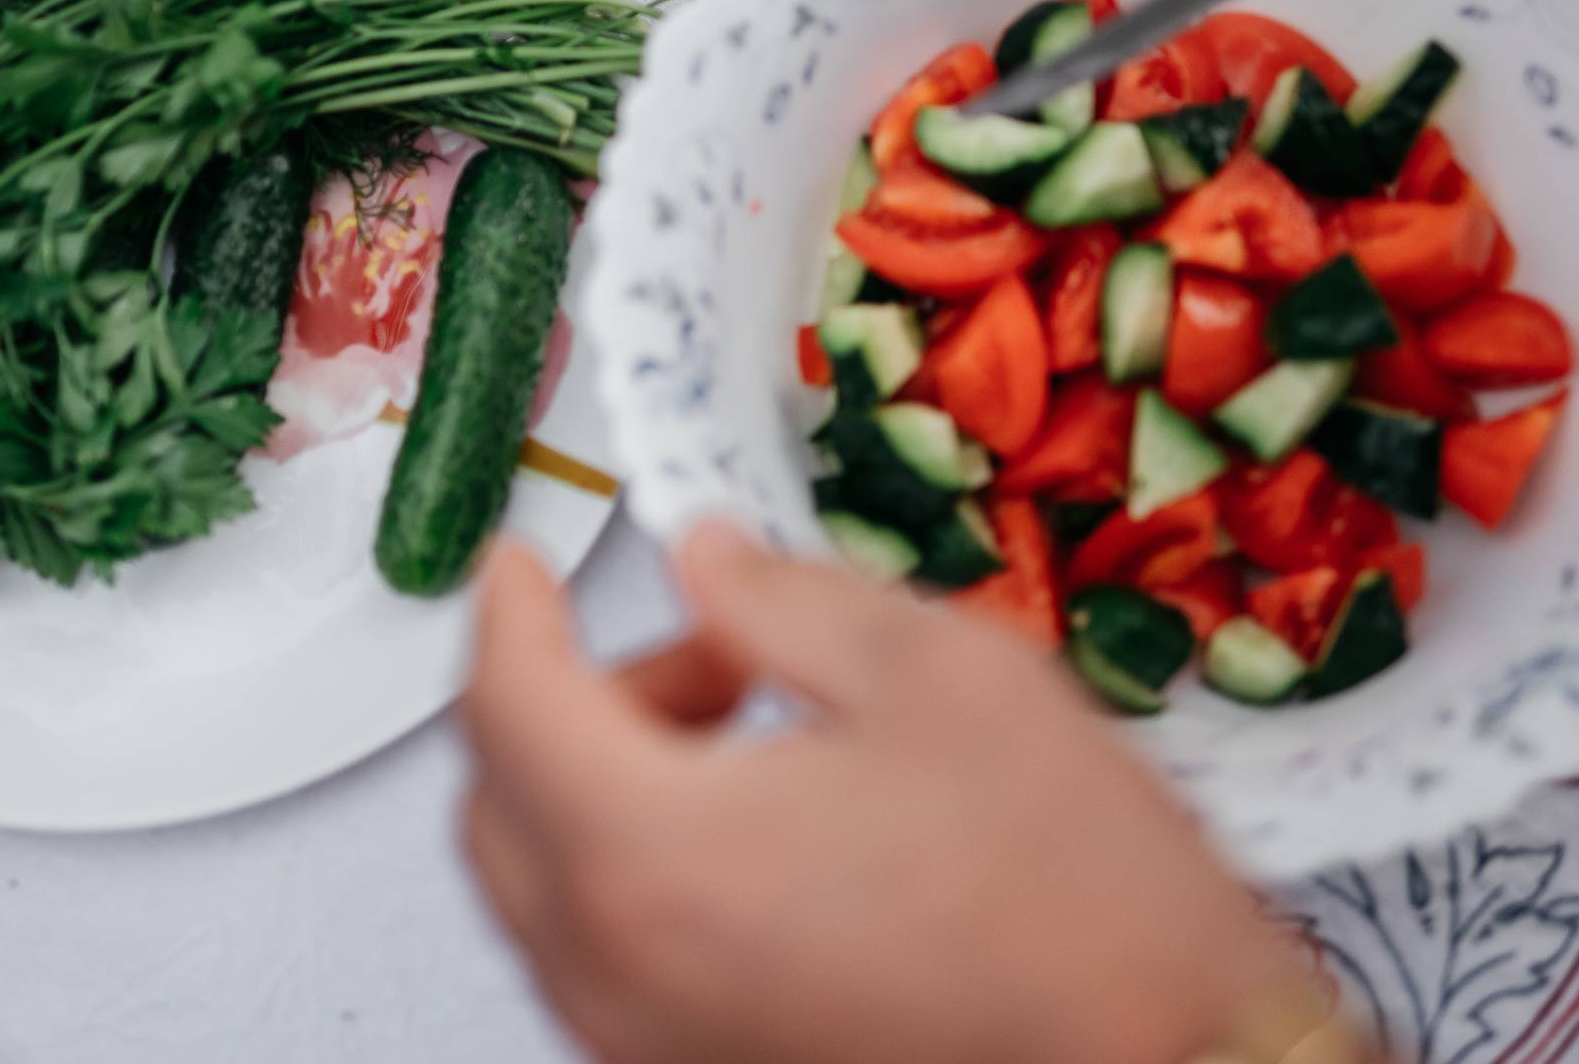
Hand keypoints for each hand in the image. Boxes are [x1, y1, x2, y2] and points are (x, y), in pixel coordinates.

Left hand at [458, 525, 1304, 1063]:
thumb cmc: (1080, 901)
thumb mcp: (938, 675)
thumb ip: (782, 601)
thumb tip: (704, 566)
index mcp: (658, 855)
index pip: (504, 706)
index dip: (505, 608)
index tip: (520, 563)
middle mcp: (623, 975)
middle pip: (498, 808)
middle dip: (571, 702)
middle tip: (703, 651)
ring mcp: (650, 1050)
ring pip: (550, 893)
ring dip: (608, 791)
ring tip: (760, 739)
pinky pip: (610, 965)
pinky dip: (643, 877)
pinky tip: (768, 835)